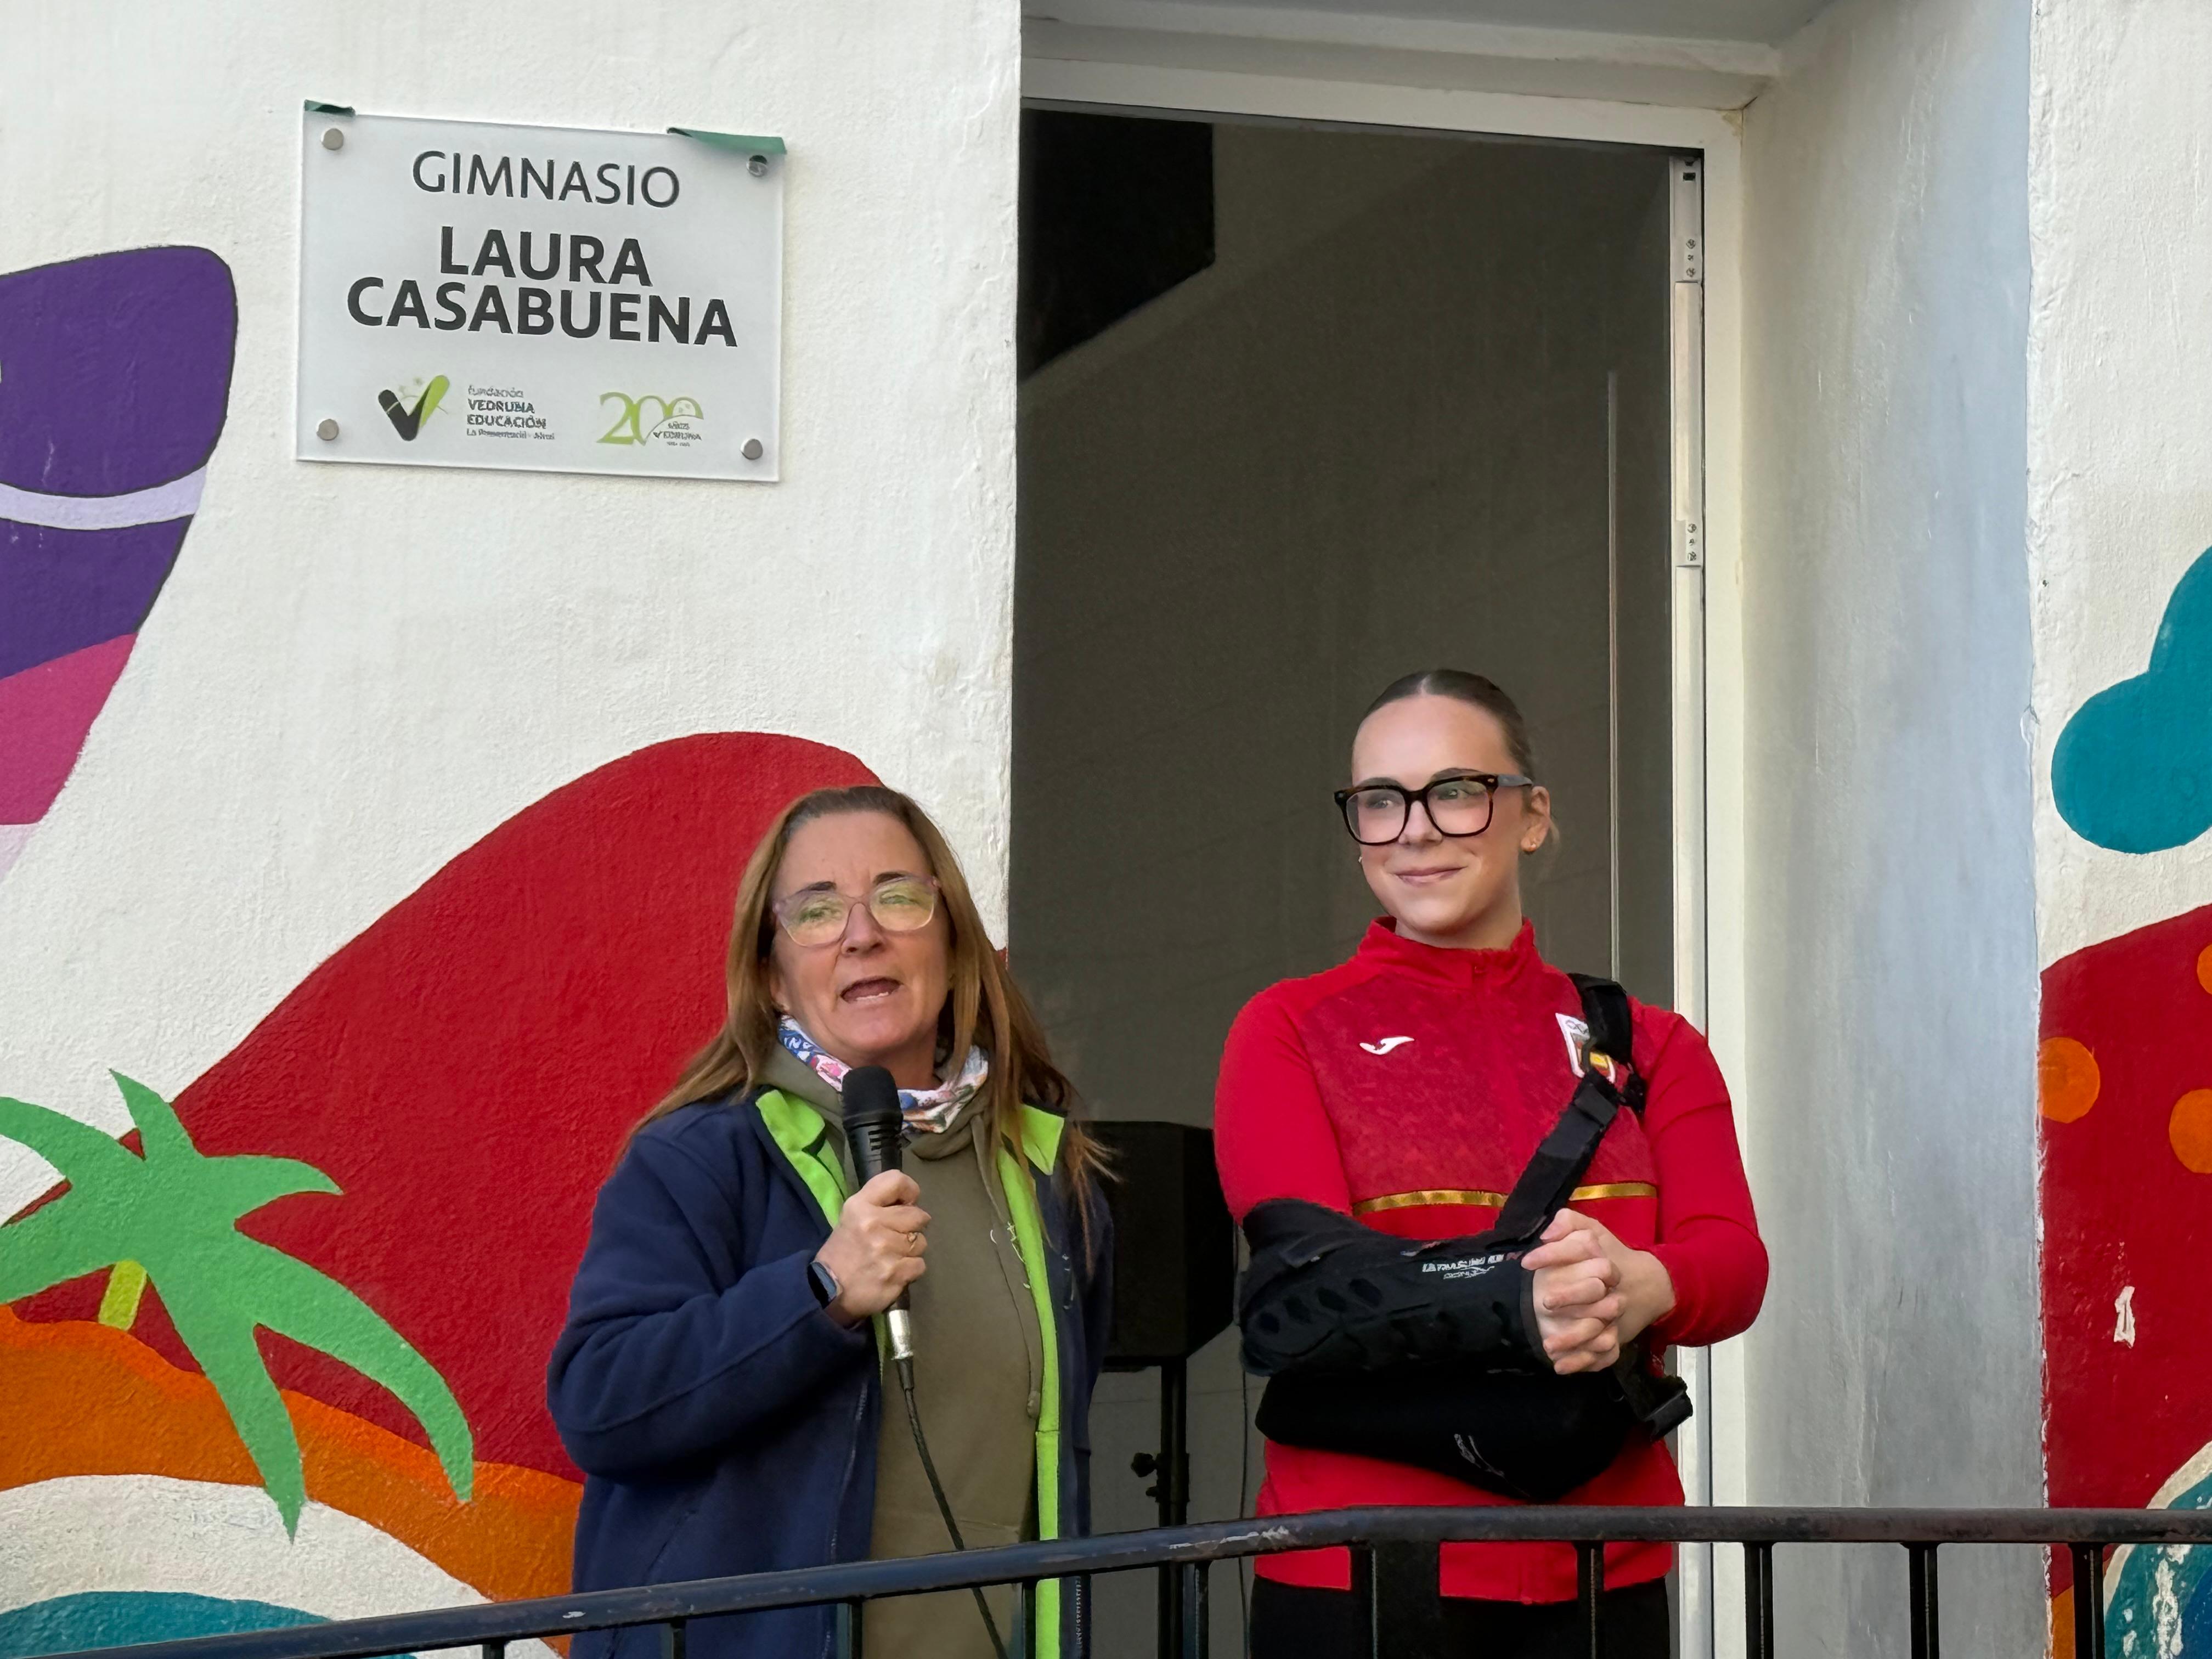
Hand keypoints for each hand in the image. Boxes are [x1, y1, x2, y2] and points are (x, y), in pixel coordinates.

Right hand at [814, 1169, 926, 1325]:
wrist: (827, 1291)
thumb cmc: (843, 1250)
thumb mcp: (852, 1216)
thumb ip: (879, 1202)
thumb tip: (912, 1199)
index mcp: (861, 1206)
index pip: (897, 1181)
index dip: (910, 1192)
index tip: (905, 1204)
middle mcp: (874, 1224)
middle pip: (918, 1216)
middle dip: (911, 1227)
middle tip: (895, 1237)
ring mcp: (886, 1251)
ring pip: (921, 1243)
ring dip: (910, 1251)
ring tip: (891, 1256)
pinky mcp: (895, 1275)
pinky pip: (919, 1265)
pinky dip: (910, 1270)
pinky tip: (894, 1272)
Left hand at [1521, 1209, 1675, 1374]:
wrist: (1651, 1284)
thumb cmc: (1612, 1255)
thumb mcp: (1593, 1231)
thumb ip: (1569, 1222)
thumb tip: (1547, 1234)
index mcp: (1605, 1261)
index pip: (1581, 1251)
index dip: (1552, 1255)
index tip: (1526, 1262)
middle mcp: (1613, 1291)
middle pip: (1595, 1296)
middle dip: (1570, 1298)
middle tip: (1544, 1303)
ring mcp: (1617, 1318)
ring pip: (1599, 1332)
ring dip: (1573, 1340)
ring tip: (1547, 1346)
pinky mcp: (1618, 1338)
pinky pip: (1604, 1355)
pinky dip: (1583, 1362)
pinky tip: (1560, 1367)